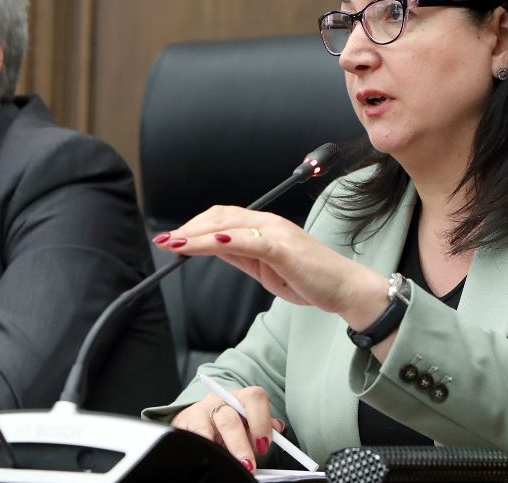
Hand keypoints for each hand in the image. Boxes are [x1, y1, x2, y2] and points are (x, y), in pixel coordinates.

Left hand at [156, 206, 384, 316]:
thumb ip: (240, 255)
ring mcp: (276, 233)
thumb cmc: (309, 279)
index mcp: (264, 226)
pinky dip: (225, 241)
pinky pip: (248, 241)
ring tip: (174, 242)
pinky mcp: (283, 247)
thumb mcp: (265, 267)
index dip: (194, 225)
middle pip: (219, 217)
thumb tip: (211, 247)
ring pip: (228, 227)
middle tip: (164, 241)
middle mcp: (268, 223)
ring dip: (197, 234)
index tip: (172, 238)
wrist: (343, 289)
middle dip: (188, 228)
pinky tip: (209, 244)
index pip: (221, 218)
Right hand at [171, 386, 284, 470]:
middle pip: (229, 418)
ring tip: (225, 463)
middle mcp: (218, 401)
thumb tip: (278, 428)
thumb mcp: (248, 422)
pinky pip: (189, 437)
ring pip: (205, 429)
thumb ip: (263, 425)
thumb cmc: (229, 423)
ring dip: (217, 449)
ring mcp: (198, 412)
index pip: (254, 398)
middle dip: (239, 444)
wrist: (198, 419)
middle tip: (248, 464)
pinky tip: (206, 456)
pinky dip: (199, 447)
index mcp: (240, 397)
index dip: (261, 421)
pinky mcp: (182, 424)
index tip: (263, 444)